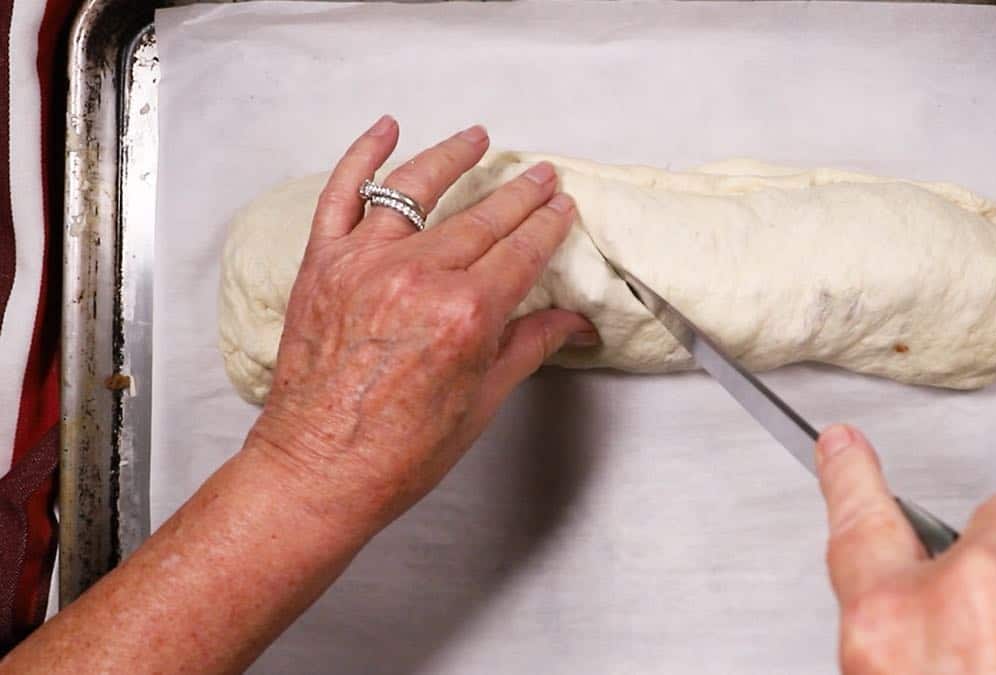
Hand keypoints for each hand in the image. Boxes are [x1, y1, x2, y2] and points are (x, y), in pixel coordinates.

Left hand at [250, 116, 597, 530]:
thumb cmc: (401, 452)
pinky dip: (362, 157)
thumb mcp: (482, 401)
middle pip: (481, 218)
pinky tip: (386, 130)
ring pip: (416, 190)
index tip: (563, 206)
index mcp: (465, 315)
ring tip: (477, 137)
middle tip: (541, 173)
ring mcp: (364, 264)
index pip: (521, 252)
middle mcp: (417, 278)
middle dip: (519, 193)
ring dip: (452, 157)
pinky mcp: (322, 265)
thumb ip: (528, 346)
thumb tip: (575, 323)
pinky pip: (342, 194)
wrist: (319, 471)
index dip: (548, 225)